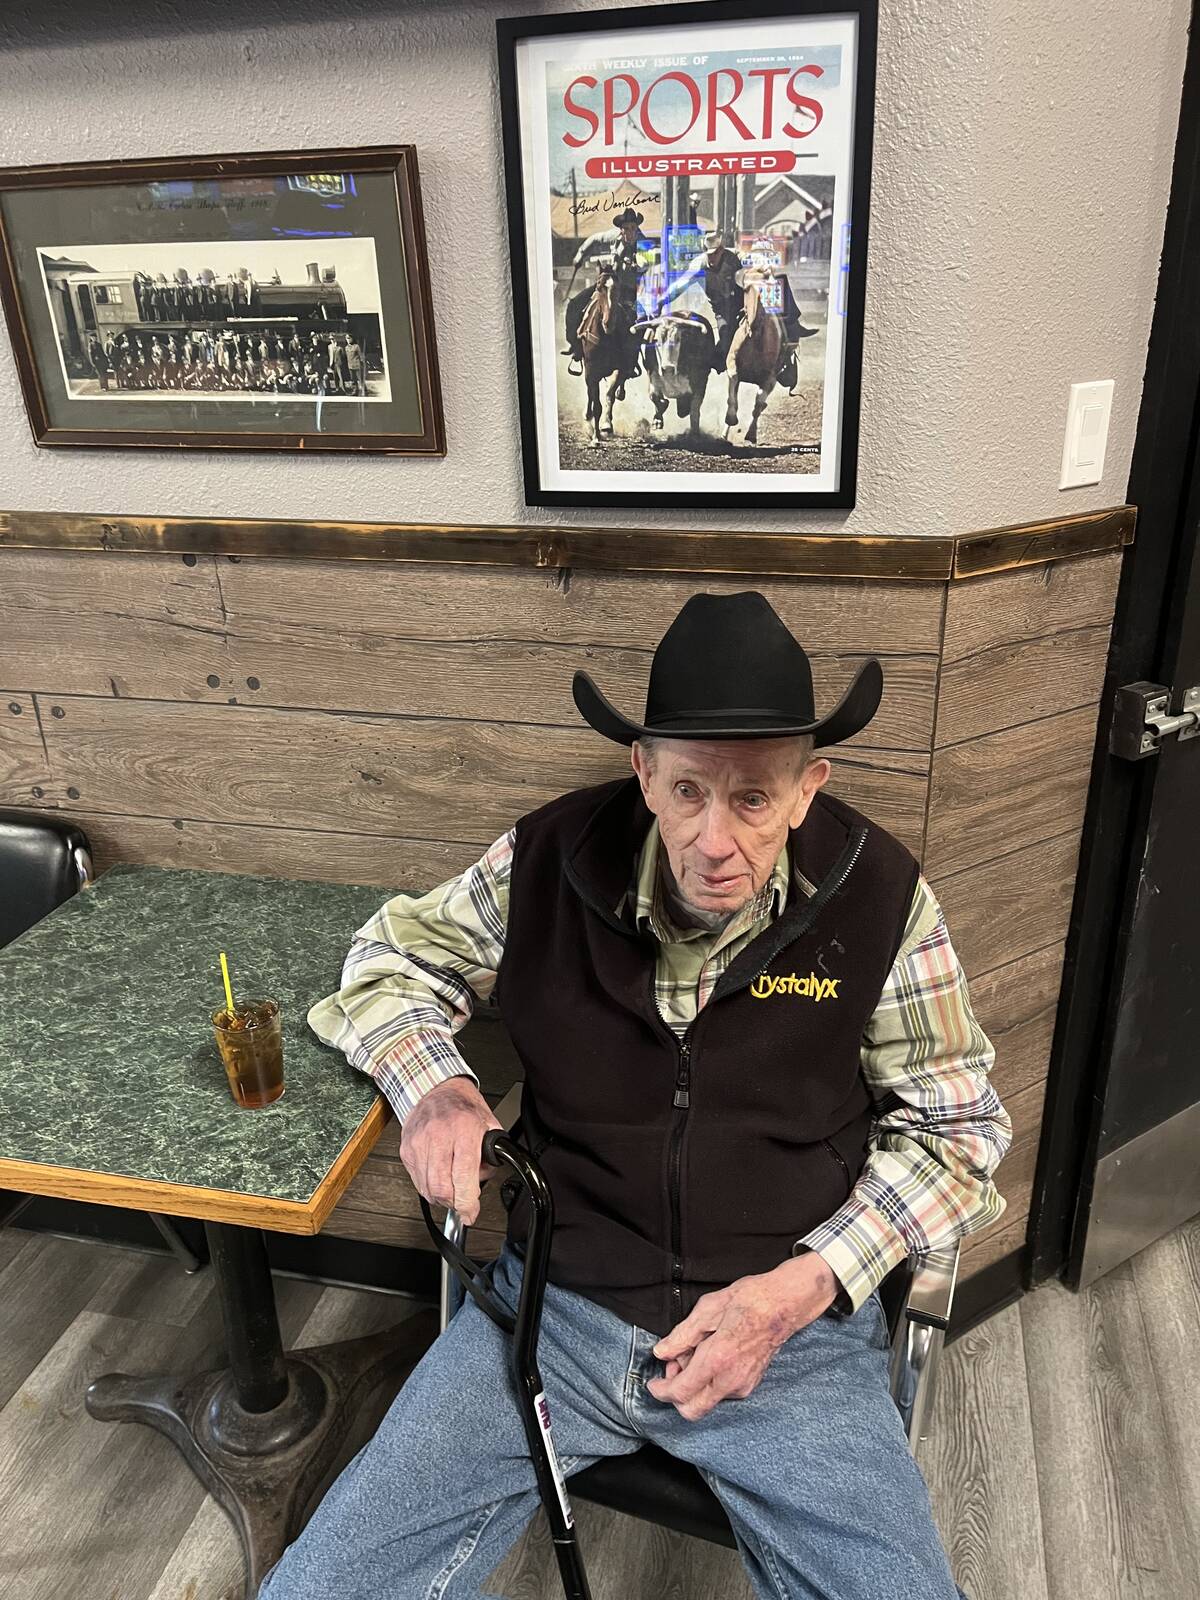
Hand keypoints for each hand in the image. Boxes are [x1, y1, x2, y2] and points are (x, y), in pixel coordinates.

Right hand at [399, 1076, 502, 1226]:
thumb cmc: (464, 1106)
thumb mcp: (489, 1125)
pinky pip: (417, 1181)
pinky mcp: (406, 1149)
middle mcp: (438, 1136)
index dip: (467, 1202)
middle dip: (454, 1204)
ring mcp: (419, 1143)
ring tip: (453, 1188)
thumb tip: (483, 1182)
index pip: (463, 1176)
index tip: (471, 1213)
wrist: (436, 1088)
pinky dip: (429, 1188)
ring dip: (442, 1198)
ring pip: (427, 1189)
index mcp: (463, 1129)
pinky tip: (440, 1178)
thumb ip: (491, 1157)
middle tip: (463, 1204)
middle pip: (441, 1188)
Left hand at [646, 1252, 840, 1420]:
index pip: (681, 1392)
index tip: (653, 1383)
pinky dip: (707, 1382)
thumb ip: (681, 1335)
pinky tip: (710, 1356)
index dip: (661, 1391)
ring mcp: (743, 1385)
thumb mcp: (708, 1309)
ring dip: (692, 1386)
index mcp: (717, 1359)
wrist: (783, 1304)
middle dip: (676, 1394)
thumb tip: (662, 1352)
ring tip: (695, 1352)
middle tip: (674, 1365)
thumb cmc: (748, 1300)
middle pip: (693, 1410)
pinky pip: (720, 1393)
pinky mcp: (750, 1385)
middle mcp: (731, 1380)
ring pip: (706, 1402)